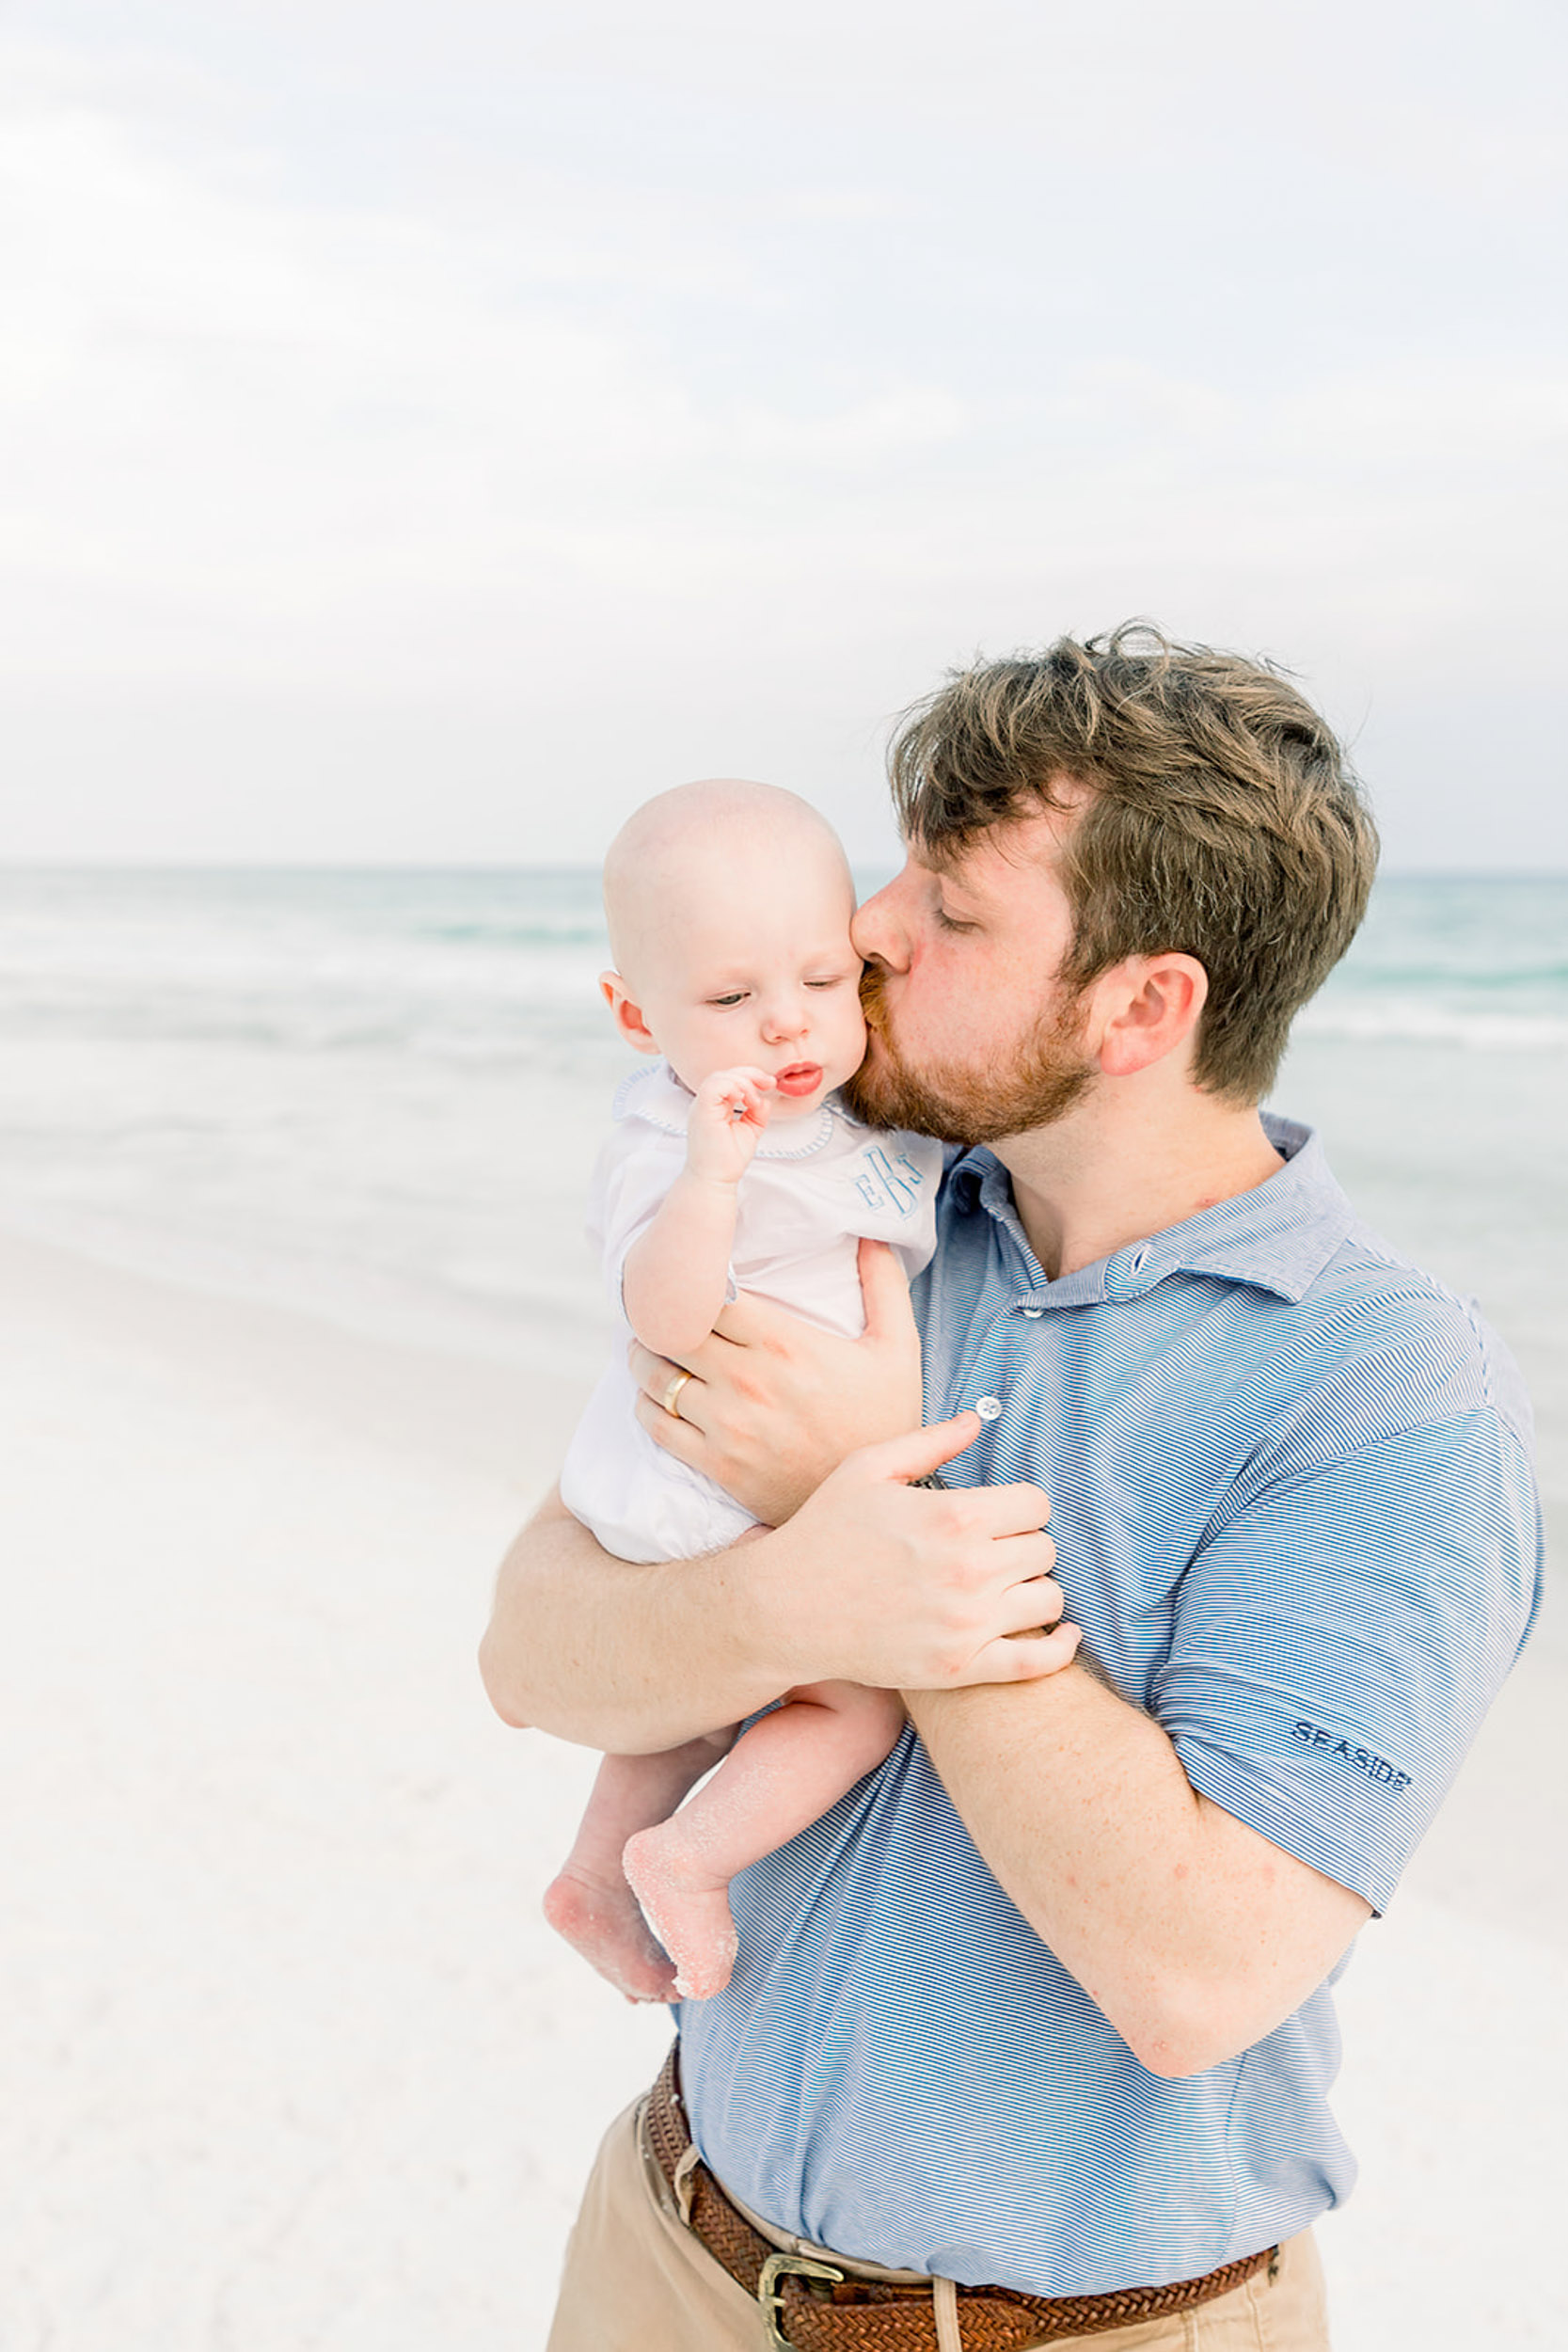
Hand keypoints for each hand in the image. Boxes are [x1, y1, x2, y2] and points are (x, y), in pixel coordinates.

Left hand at [630, 1237, 921, 1523]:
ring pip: (656, 1375)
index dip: (694, 1278)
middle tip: (661, 1308)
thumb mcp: (898, 1349)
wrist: (874, 1505)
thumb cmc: (885, 1420)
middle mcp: (749, 1380)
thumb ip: (883, 1285)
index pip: (711, 1292)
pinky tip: (658, 1394)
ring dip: (646, 1356)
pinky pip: (657, 1424)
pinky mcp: (715, 1463)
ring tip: (651, 1347)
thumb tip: (870, 1234)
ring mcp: (728, 1424)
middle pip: (673, 1328)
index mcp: (786, 1344)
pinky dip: (648, 1404)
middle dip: (662, 1314)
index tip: (693, 1275)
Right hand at [684, 1065, 775, 1184]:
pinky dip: (732, 1087)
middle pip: (725, 1074)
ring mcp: (702, 1107)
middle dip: (751, 1074)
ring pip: (719, 1077)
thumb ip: (757, 1112)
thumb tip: (764, 1098)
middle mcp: (707, 1104)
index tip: (770, 1084)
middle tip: (769, 1083)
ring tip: (753, 1100)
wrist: (716, 1179)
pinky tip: (744, 1099)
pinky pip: (713, 1087)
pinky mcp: (702, 1112)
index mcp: (716, 1106)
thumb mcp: (750, 1129)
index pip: (730, 1079)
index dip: (752, 1076)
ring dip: (743, 1082)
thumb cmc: (728, 1159)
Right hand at [746, 1415, 1077, 1691]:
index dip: (1021, 1505)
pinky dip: (1060, 1650)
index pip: (1036, 1504)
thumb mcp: (867, 1469)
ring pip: (1049, 1598)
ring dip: (1033, 1588)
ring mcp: (966, 1623)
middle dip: (1024, 1543)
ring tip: (1005, 1586)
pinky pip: (1038, 1662)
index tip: (999, 1514)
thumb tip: (977, 1421)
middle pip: (1045, 1548)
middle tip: (994, 1549)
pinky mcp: (959, 1668)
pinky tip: (1062, 1636)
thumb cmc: (823, 1532)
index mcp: (953, 1515)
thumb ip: (929, 1442)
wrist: (784, 1610)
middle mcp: (968, 1569)